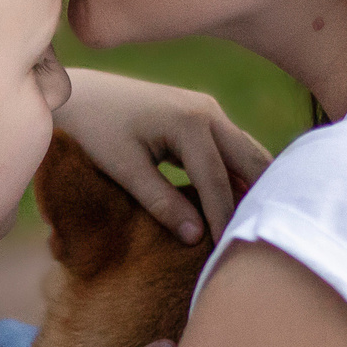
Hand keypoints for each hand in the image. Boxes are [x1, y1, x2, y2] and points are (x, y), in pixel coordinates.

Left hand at [54, 69, 271, 244]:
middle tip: (264, 237)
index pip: (216, 179)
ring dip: (254, 187)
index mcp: (189, 121)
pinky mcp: (204, 118)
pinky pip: (233, 150)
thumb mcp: (124, 169)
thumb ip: (162, 203)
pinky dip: (239, 176)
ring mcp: (209, 112)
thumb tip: (197, 238)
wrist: (82, 94)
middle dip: (258, 199)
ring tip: (256, 226)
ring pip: (247, 154)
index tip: (229, 251)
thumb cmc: (96, 131)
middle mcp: (208, 111)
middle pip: (250, 160)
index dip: (225, 217)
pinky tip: (242, 206)